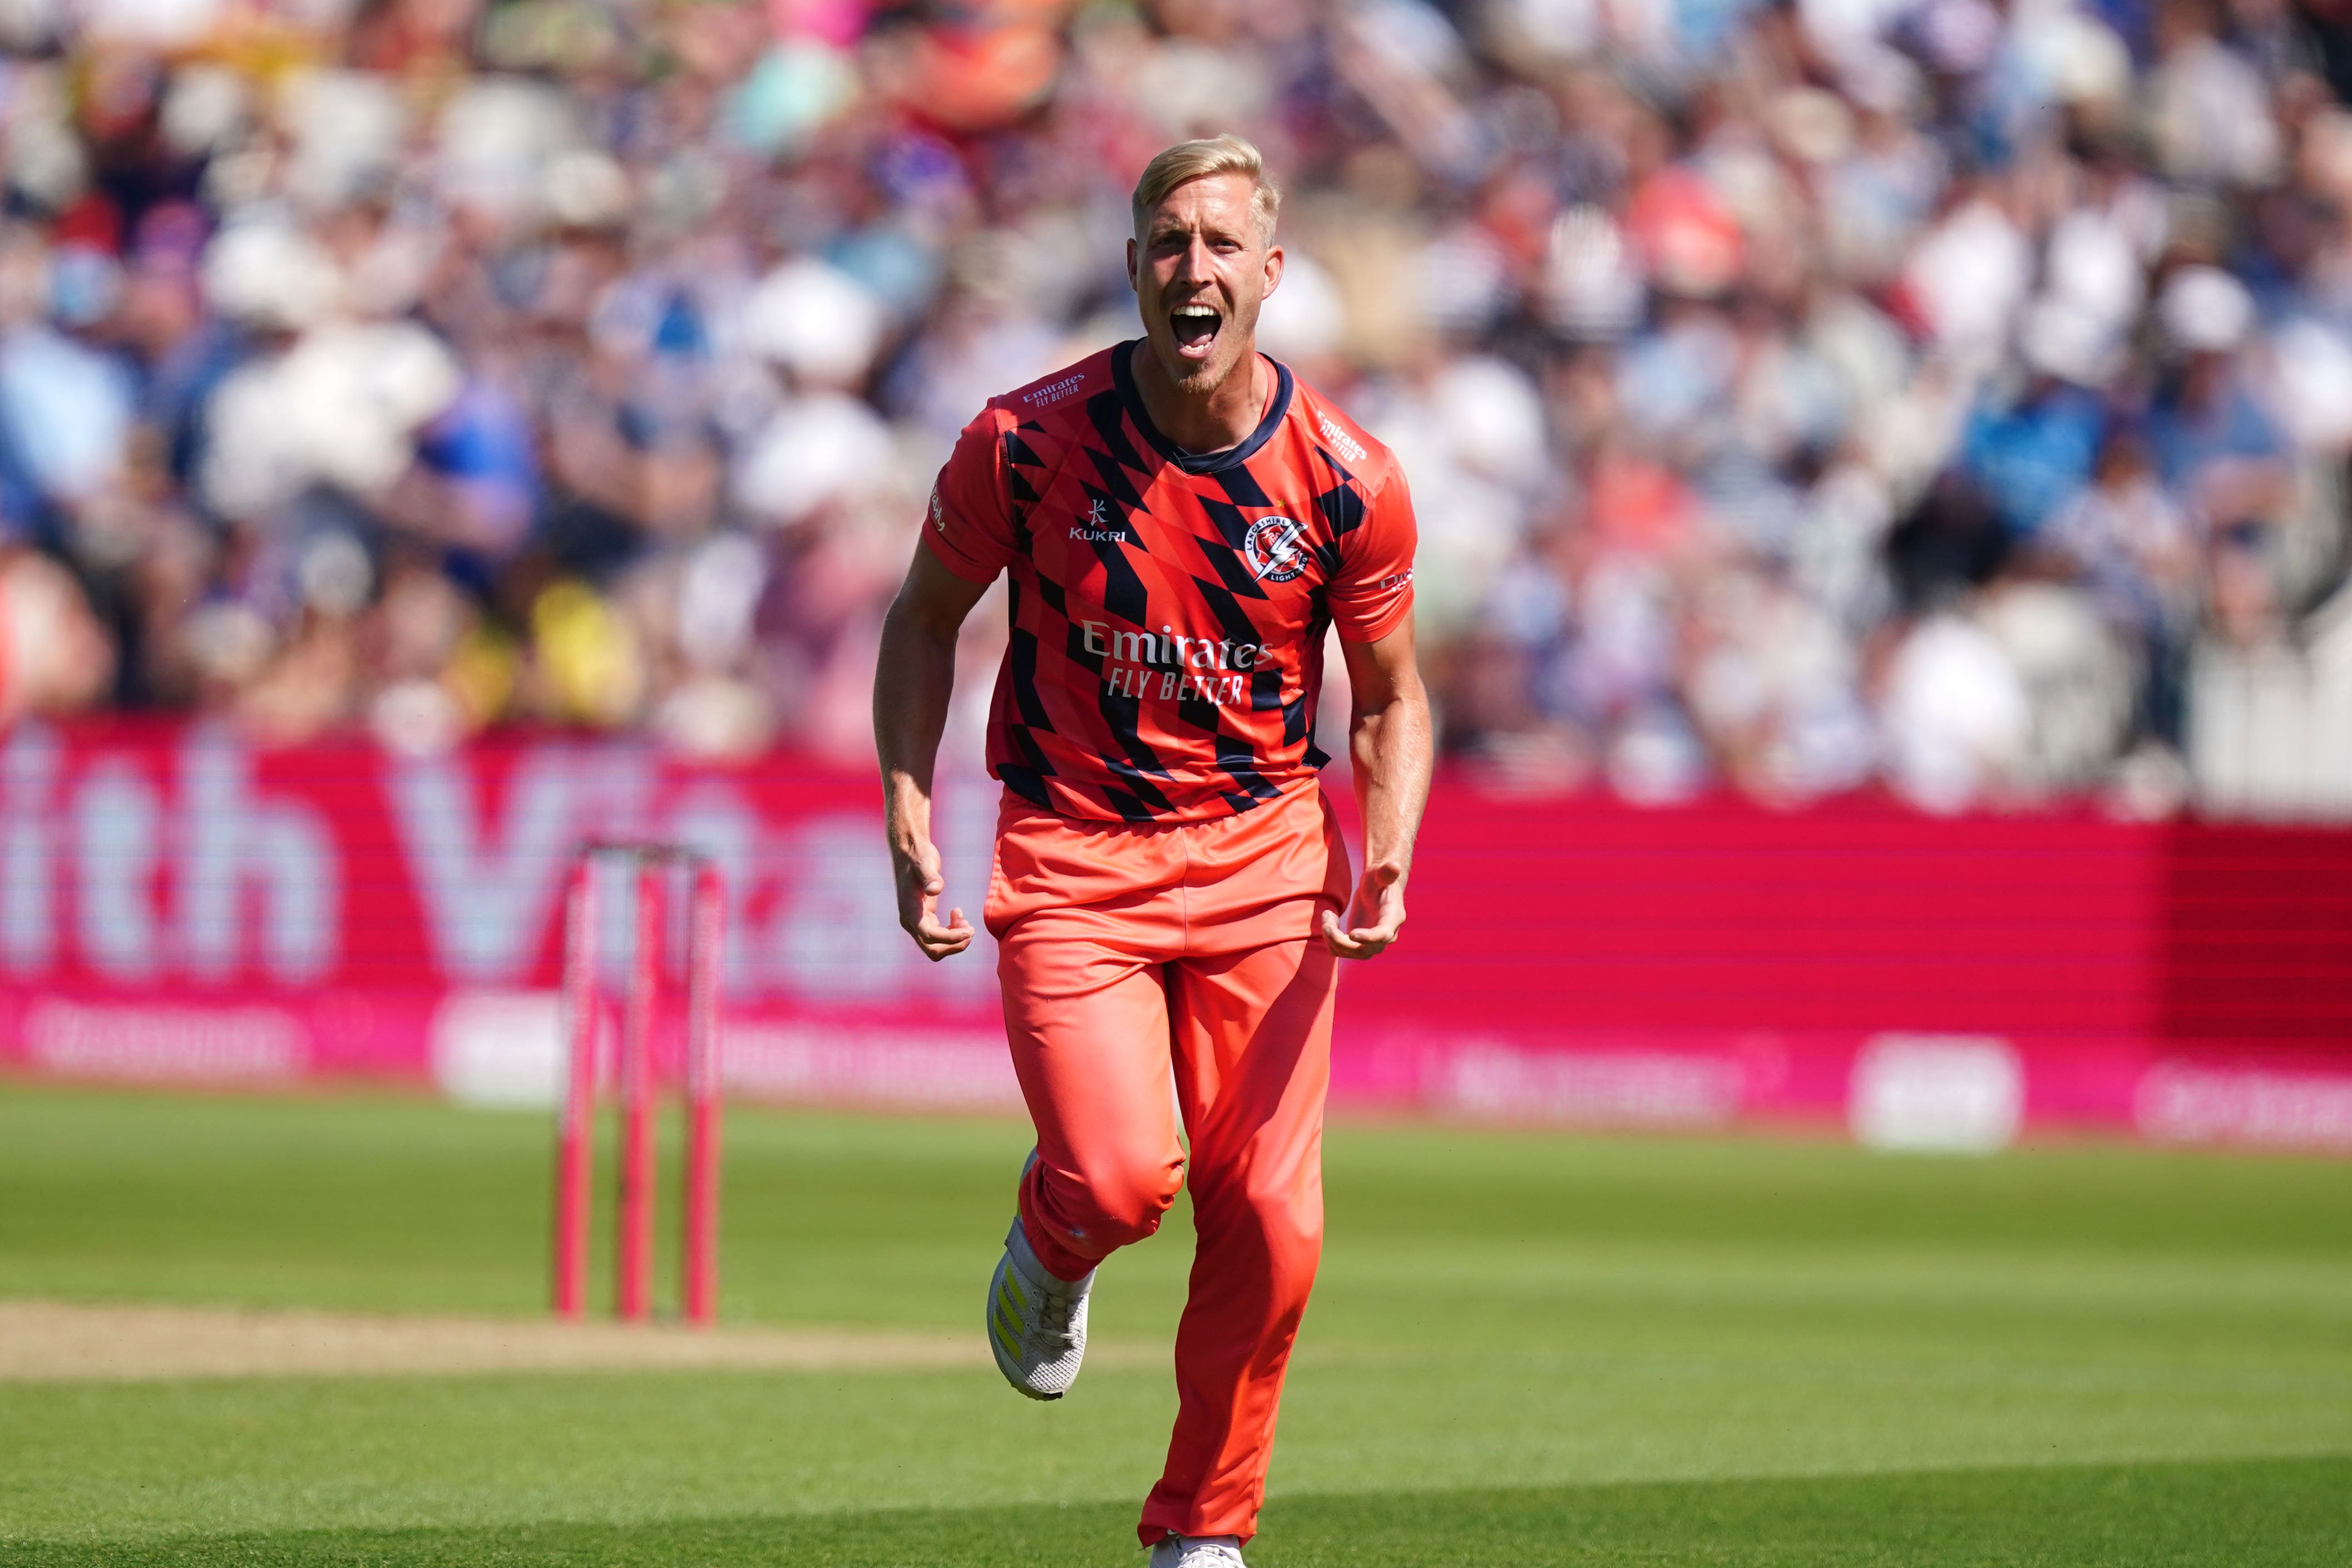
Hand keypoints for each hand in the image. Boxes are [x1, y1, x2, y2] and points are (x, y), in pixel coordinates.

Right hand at [891, 834, 974, 960]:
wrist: (909, 851)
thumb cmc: (919, 855)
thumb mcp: (926, 863)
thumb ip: (930, 877)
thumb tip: (936, 889)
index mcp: (909, 911)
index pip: (930, 936)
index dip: (951, 938)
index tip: (970, 930)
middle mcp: (910, 921)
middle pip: (933, 949)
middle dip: (954, 944)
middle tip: (971, 929)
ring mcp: (917, 921)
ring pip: (936, 946)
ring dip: (954, 940)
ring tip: (967, 922)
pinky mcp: (924, 917)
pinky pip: (938, 936)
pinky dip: (952, 931)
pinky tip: (958, 915)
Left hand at [1320, 863, 1404, 959]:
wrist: (1377, 887)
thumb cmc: (1380, 878)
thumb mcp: (1381, 873)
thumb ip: (1387, 872)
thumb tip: (1395, 866)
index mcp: (1393, 919)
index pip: (1383, 935)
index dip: (1368, 938)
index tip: (1352, 934)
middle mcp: (1384, 936)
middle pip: (1363, 951)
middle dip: (1341, 941)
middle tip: (1326, 923)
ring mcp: (1371, 943)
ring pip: (1349, 953)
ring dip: (1332, 939)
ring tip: (1327, 915)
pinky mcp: (1357, 943)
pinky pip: (1340, 950)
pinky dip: (1330, 938)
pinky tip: (1329, 918)